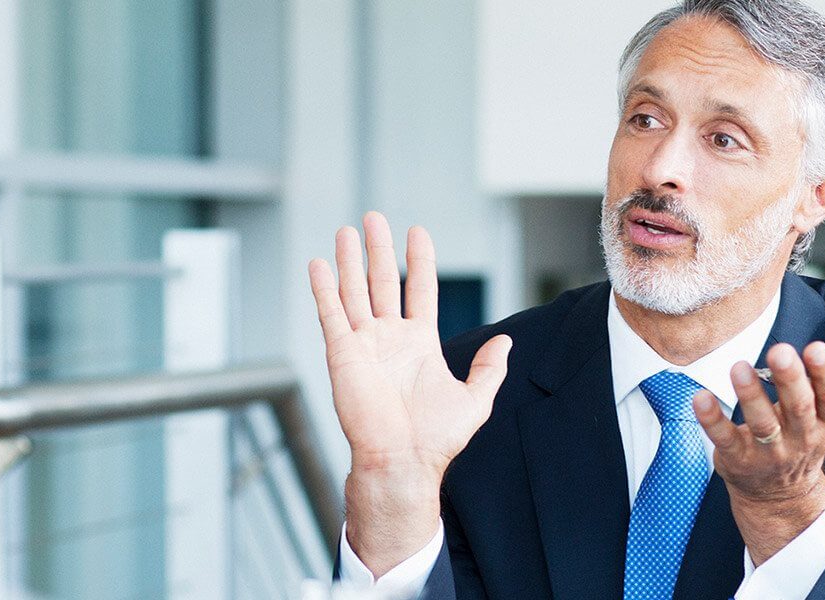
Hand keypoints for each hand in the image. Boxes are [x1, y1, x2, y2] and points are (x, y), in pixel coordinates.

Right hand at [308, 212, 512, 574]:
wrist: (403, 460)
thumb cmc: (436, 438)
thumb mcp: (475, 399)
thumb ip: (489, 368)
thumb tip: (506, 341)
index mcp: (419, 344)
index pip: (419, 290)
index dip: (419, 261)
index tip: (418, 232)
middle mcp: (389, 338)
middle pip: (382, 282)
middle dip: (379, 250)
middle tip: (374, 218)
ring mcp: (364, 344)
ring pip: (354, 291)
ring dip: (349, 260)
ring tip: (347, 230)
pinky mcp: (342, 353)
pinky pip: (331, 314)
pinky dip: (323, 288)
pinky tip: (319, 264)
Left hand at [692, 341, 824, 562]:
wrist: (780, 494)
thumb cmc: (804, 439)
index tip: (818, 349)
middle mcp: (801, 438)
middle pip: (799, 408)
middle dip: (791, 379)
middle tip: (781, 352)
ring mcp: (769, 451)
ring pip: (762, 423)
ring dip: (751, 395)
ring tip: (740, 368)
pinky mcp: (738, 458)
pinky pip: (725, 438)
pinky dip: (712, 418)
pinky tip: (702, 398)